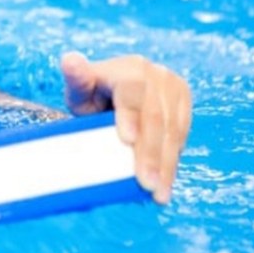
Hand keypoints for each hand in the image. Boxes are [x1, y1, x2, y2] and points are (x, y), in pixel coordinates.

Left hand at [60, 52, 191, 203]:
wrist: (115, 92)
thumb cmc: (93, 94)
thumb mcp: (79, 89)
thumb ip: (76, 79)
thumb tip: (69, 60)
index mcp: (127, 68)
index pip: (132, 92)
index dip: (131, 116)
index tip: (127, 140)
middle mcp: (155, 74)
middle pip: (155, 116)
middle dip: (151, 152)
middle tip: (147, 183)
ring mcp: (173, 87)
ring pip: (172, 129)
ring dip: (167, 164)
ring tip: (159, 192)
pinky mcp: (183, 103)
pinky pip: (181, 134)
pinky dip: (173, 160)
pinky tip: (166, 182)